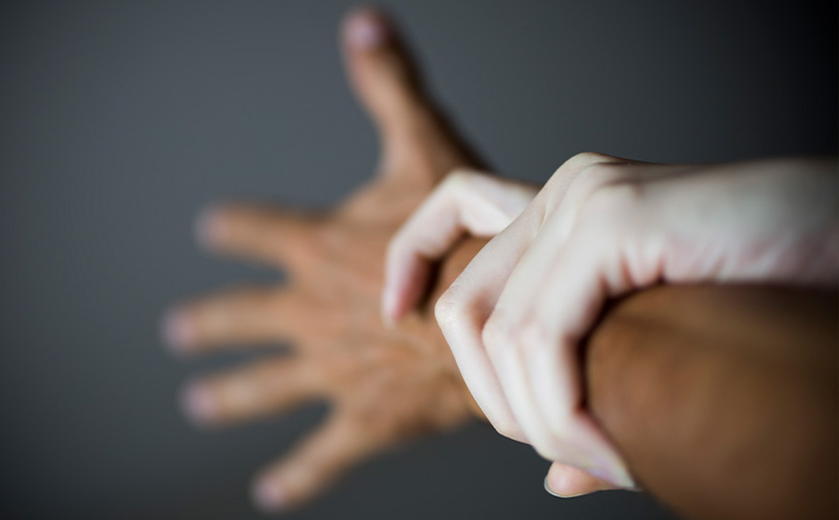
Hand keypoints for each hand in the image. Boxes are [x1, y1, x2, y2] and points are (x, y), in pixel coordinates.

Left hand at [163, 8, 485, 511]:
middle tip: (179, 333)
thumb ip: (390, 88)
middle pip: (244, 317)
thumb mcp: (427, 150)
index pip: (260, 231)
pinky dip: (297, 474)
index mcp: (320, 248)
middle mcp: (310, 312)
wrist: (506, 320)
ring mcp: (331, 370)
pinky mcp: (364, 420)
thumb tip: (364, 23)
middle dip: (212, 322)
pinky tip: (270, 492)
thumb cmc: (471, 238)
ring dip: (230, 394)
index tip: (210, 229)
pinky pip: (321, 453)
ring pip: (265, 386)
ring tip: (199, 403)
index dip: (237, 227)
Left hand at [434, 152, 837, 486]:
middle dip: (491, 394)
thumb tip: (554, 474)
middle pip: (465, 302)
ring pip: (500, 331)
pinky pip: (543, 334)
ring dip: (540, 417)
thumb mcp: (667, 358)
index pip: (455, 210)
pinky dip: (562, 405)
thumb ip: (602, 402)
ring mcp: (589, 197)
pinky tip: (607, 443)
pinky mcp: (616, 217)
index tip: (392, 315)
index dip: (410, 256)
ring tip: (603, 452)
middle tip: (560, 441)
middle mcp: (569, 191)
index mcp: (570, 208)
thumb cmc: (774, 302)